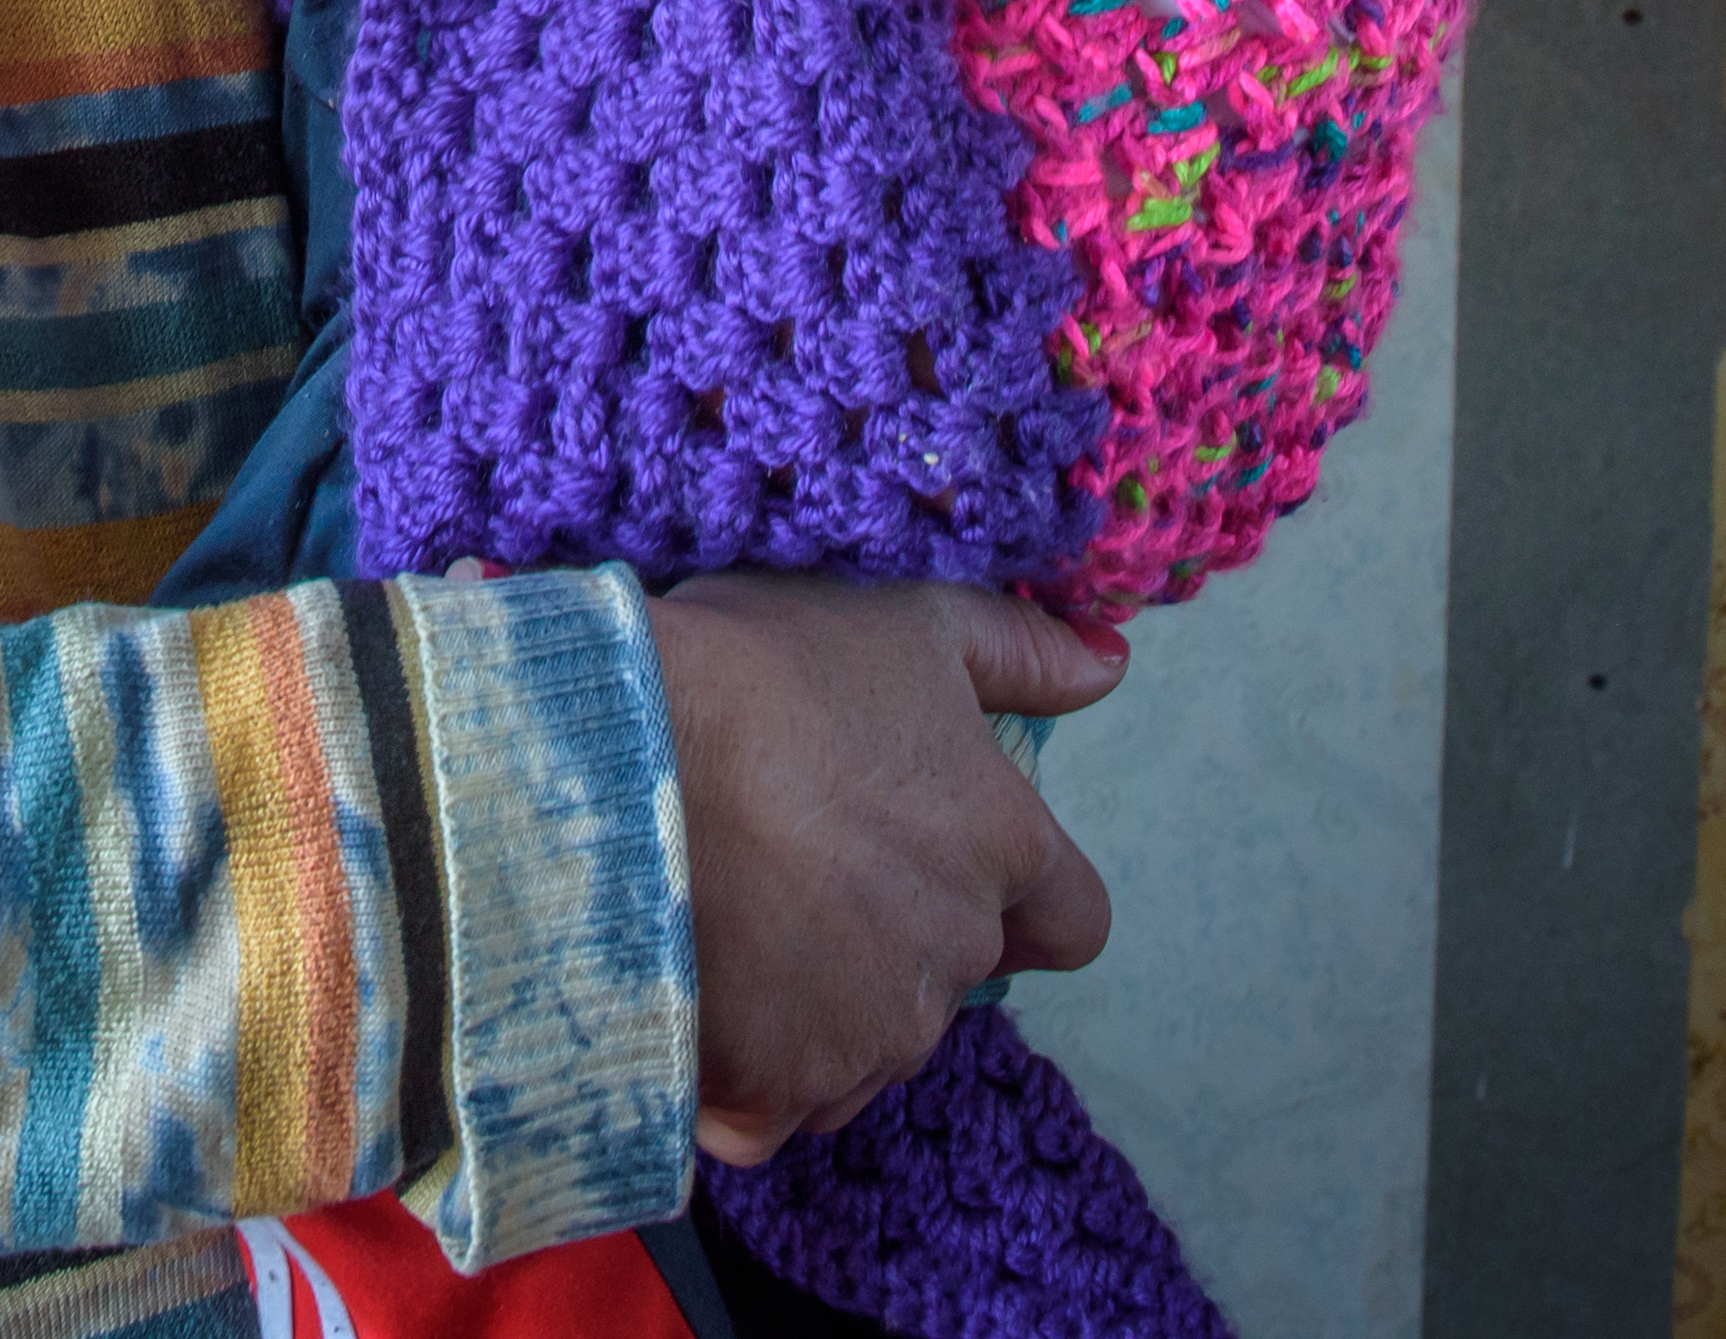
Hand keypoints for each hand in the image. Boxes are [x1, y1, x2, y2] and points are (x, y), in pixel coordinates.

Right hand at [644, 576, 1126, 1162]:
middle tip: (793, 856)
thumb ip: (1018, 651)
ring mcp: (870, 1036)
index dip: (1015, 894)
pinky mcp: (781, 1091)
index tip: (934, 851)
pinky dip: (744, 1066)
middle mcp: (955, 957)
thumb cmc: (763, 671)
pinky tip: (690, 983)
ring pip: (864, 1044)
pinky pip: (778, 1104)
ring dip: (818, 1001)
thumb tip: (1109, 666)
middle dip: (889, 932)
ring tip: (729, 908)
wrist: (616, 759)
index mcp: (1002, 850)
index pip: (1071, 918)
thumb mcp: (902, 621)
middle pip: (950, 976)